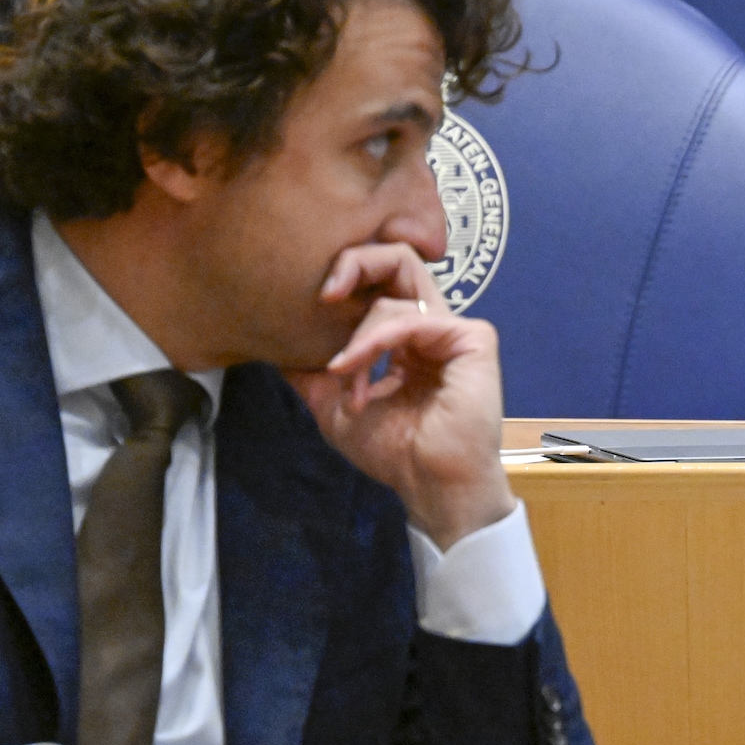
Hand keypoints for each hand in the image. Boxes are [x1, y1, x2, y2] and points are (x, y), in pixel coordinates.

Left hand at [285, 242, 514, 547]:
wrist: (430, 484)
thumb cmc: (394, 453)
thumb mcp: (334, 406)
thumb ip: (310, 373)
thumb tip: (271, 344)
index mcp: (408, 339)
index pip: (380, 283)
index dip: (347, 278)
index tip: (312, 300)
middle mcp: (432, 327)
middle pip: (399, 260)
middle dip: (355, 262)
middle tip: (323, 291)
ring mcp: (454, 330)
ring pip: (393, 296)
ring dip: (356, 341)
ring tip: (344, 379)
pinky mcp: (473, 338)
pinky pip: (412, 318)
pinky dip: (374, 341)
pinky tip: (354, 367)